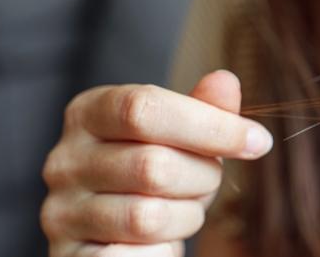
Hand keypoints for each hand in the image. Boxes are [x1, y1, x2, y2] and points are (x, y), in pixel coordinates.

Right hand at [41, 70, 271, 256]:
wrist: (120, 236)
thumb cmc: (158, 177)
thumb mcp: (185, 138)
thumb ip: (204, 109)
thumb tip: (225, 81)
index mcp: (90, 112)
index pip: (144, 108)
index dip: (209, 125)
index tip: (258, 141)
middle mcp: (65, 159)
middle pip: (153, 165)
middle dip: (203, 178)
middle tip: (208, 182)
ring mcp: (61, 211)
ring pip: (148, 216)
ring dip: (187, 216)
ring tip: (183, 210)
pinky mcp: (70, 256)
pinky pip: (134, 256)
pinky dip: (164, 249)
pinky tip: (162, 241)